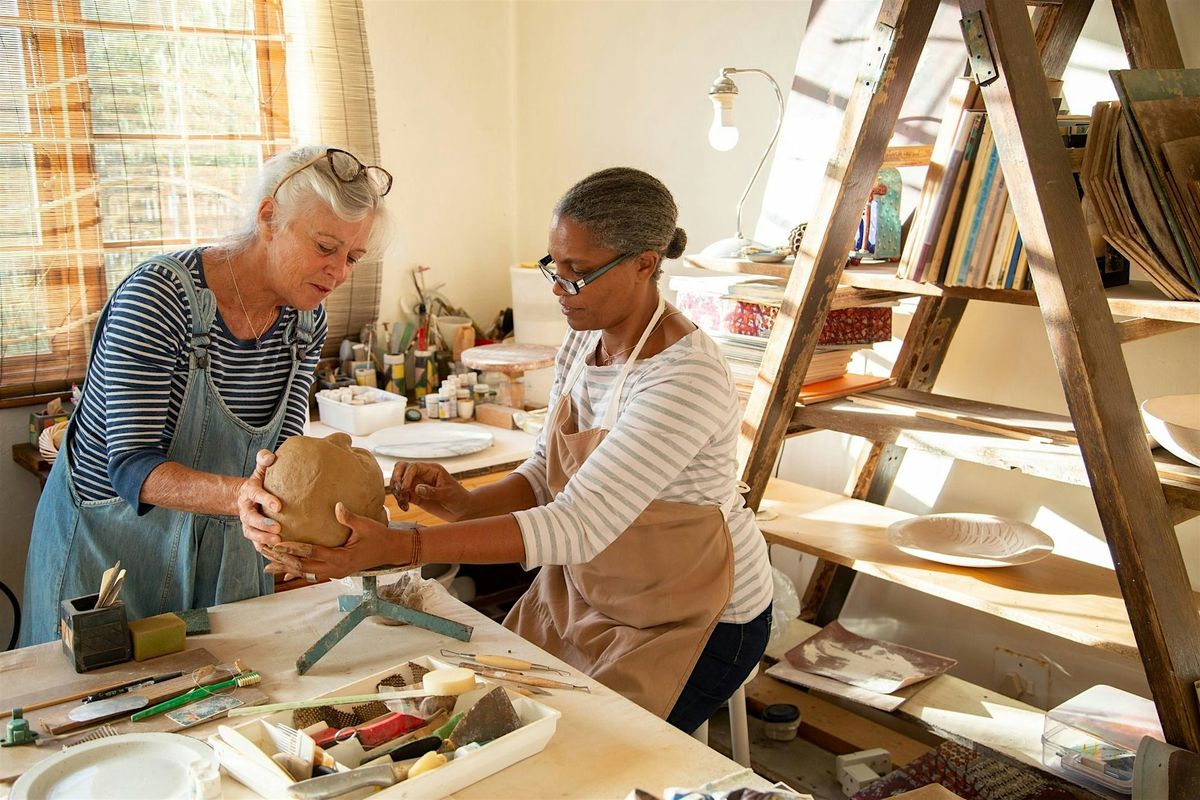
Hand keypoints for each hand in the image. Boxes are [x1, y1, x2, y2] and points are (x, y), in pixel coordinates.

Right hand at [237, 449, 284, 559]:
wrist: (247, 497)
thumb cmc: (260, 481)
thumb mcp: (260, 469)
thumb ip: (264, 460)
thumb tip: (270, 456)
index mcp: (250, 492)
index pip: (257, 495)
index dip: (266, 500)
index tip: (279, 506)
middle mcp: (246, 510)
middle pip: (251, 520)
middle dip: (263, 525)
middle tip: (278, 529)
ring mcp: (248, 524)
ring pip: (252, 534)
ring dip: (263, 539)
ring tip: (278, 542)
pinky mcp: (253, 534)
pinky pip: (256, 544)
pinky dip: (264, 550)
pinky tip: (277, 555)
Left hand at [267, 502, 419, 580]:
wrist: (390, 551)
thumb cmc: (379, 536)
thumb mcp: (366, 525)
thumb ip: (350, 517)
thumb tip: (336, 505)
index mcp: (341, 558)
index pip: (312, 553)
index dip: (293, 548)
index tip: (277, 543)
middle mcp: (334, 569)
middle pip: (302, 566)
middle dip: (281, 559)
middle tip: (263, 550)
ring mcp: (334, 572)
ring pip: (304, 572)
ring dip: (285, 566)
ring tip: (266, 562)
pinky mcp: (333, 571)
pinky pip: (311, 573)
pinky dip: (296, 571)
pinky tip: (283, 572)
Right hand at [390, 462, 470, 520]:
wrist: (462, 511)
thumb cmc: (459, 498)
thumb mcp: (448, 494)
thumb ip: (432, 492)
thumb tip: (416, 488)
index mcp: (432, 470)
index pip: (413, 466)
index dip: (406, 476)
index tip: (405, 489)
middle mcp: (422, 475)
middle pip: (401, 468)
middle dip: (396, 478)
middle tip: (399, 491)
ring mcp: (417, 485)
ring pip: (399, 481)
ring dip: (397, 491)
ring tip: (404, 503)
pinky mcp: (415, 496)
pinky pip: (402, 495)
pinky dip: (400, 500)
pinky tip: (405, 507)